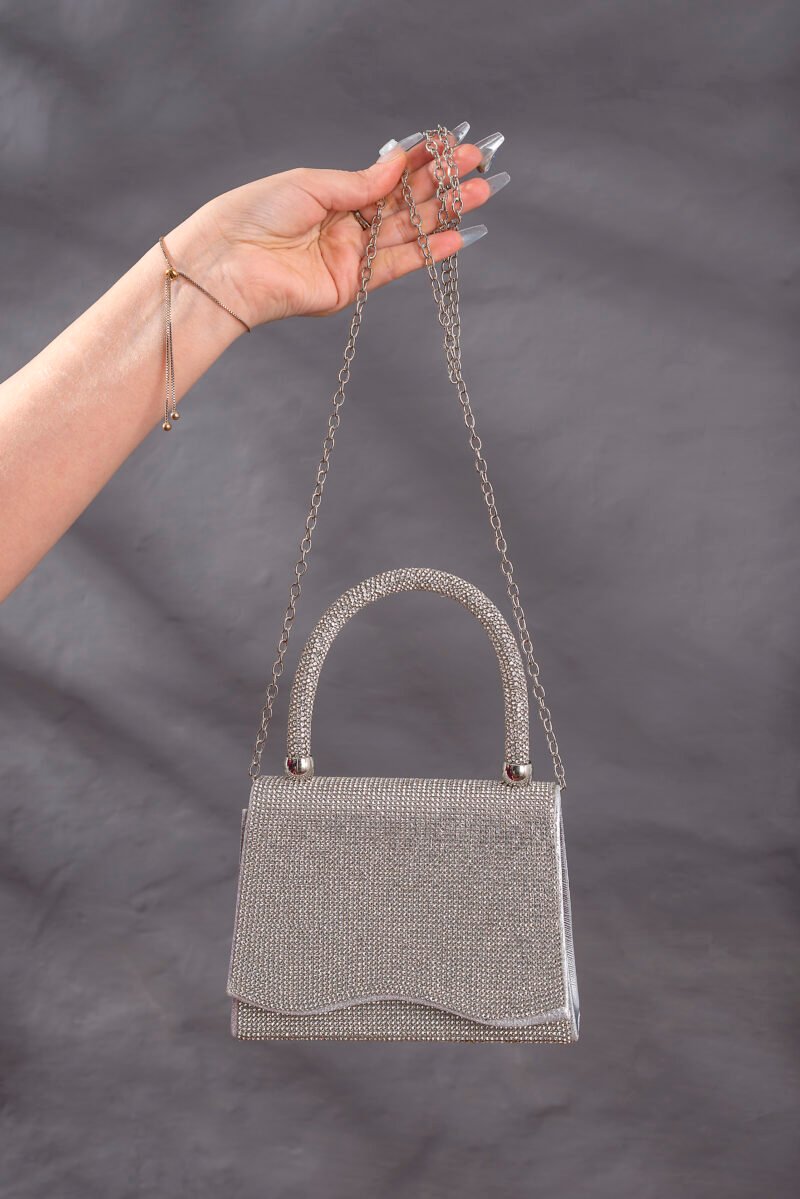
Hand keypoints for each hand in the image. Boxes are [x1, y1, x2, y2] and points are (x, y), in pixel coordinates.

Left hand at [177, 132, 505, 328]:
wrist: (228, 264)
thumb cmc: (254, 216)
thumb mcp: (311, 184)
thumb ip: (360, 182)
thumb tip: (399, 163)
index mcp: (333, 195)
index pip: (387, 177)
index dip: (421, 162)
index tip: (453, 146)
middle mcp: (346, 226)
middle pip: (405, 204)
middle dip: (444, 185)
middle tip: (480, 168)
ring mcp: (352, 257)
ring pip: (409, 232)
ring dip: (446, 215)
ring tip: (480, 195)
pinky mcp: (353, 285)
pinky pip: (398, 266)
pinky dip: (428, 252)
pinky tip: (458, 237)